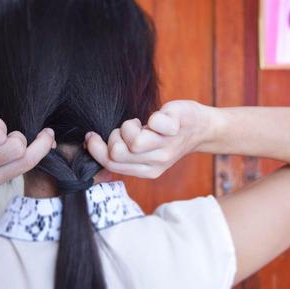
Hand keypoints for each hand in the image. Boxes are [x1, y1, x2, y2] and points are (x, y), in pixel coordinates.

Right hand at [85, 100, 214, 177]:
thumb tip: (90, 145)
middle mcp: (156, 163)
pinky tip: (157, 118)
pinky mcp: (175, 129)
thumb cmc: (166, 136)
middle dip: (114, 136)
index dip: (95, 148)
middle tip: (126, 129)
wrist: (199, 128)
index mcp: (146, 171)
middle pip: (117, 153)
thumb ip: (124, 154)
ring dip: (129, 126)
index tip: (92, 135)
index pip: (110, 164)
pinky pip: (155, 123)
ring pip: (133, 142)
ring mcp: (166, 147)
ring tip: (139, 123)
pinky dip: (153, 117)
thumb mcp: (145, 152)